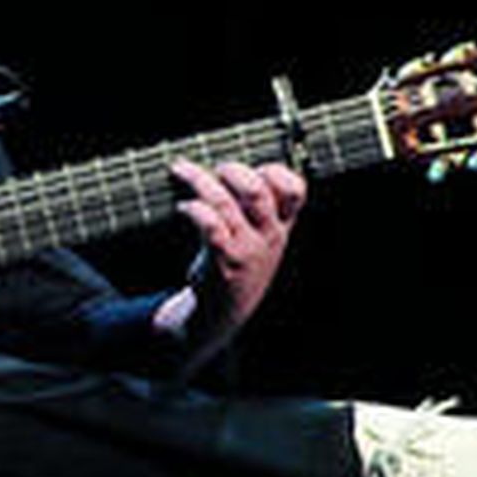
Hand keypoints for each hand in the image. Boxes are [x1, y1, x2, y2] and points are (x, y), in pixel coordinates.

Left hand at [169, 159, 306, 343]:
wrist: (224, 312)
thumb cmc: (237, 263)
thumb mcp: (258, 236)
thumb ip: (254, 205)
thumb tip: (224, 164)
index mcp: (280, 225)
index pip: (295, 191)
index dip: (276, 171)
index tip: (253, 167)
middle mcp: (268, 236)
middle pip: (257, 190)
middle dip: (233, 170)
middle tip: (214, 169)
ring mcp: (248, 250)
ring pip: (225, 204)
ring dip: (199, 182)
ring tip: (181, 171)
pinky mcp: (225, 263)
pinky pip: (211, 226)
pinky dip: (194, 210)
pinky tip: (183, 207)